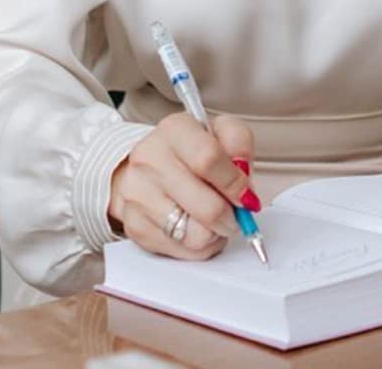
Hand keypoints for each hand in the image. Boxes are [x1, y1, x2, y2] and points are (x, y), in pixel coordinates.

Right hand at [108, 112, 261, 259]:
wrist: (148, 167)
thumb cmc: (190, 151)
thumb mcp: (220, 133)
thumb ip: (240, 145)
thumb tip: (245, 184)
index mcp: (174, 130)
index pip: (209, 159)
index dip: (235, 183)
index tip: (246, 195)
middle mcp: (149, 159)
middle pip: (207, 207)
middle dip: (232, 217)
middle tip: (236, 213)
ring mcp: (138, 195)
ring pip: (197, 235)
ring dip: (215, 233)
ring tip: (213, 219)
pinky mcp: (135, 226)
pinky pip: (182, 250)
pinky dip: (198, 245)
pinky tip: (195, 226)